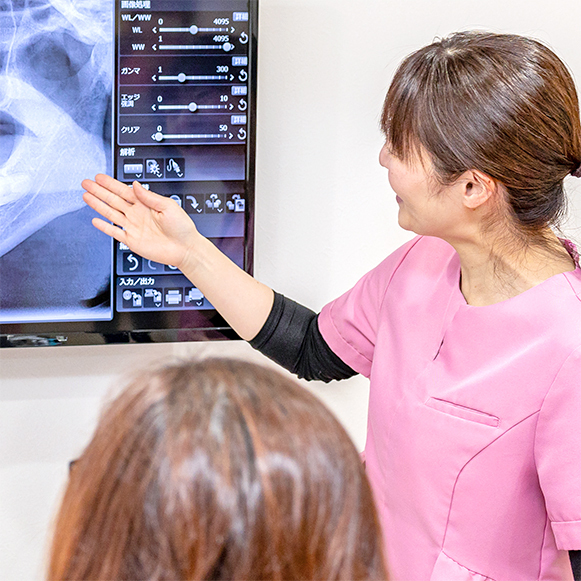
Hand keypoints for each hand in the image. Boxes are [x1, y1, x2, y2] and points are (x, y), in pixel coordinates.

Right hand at [82, 174, 198, 269]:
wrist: (185, 249)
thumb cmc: (182, 228)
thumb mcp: (168, 206)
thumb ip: (149, 196)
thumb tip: (135, 185)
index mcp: (146, 204)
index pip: (124, 191)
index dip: (111, 184)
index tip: (99, 177)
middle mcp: (138, 214)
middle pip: (113, 200)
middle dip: (99, 191)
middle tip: (86, 183)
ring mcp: (133, 227)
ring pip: (111, 213)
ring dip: (98, 205)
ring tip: (85, 196)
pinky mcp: (132, 241)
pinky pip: (115, 232)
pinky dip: (105, 227)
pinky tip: (96, 220)